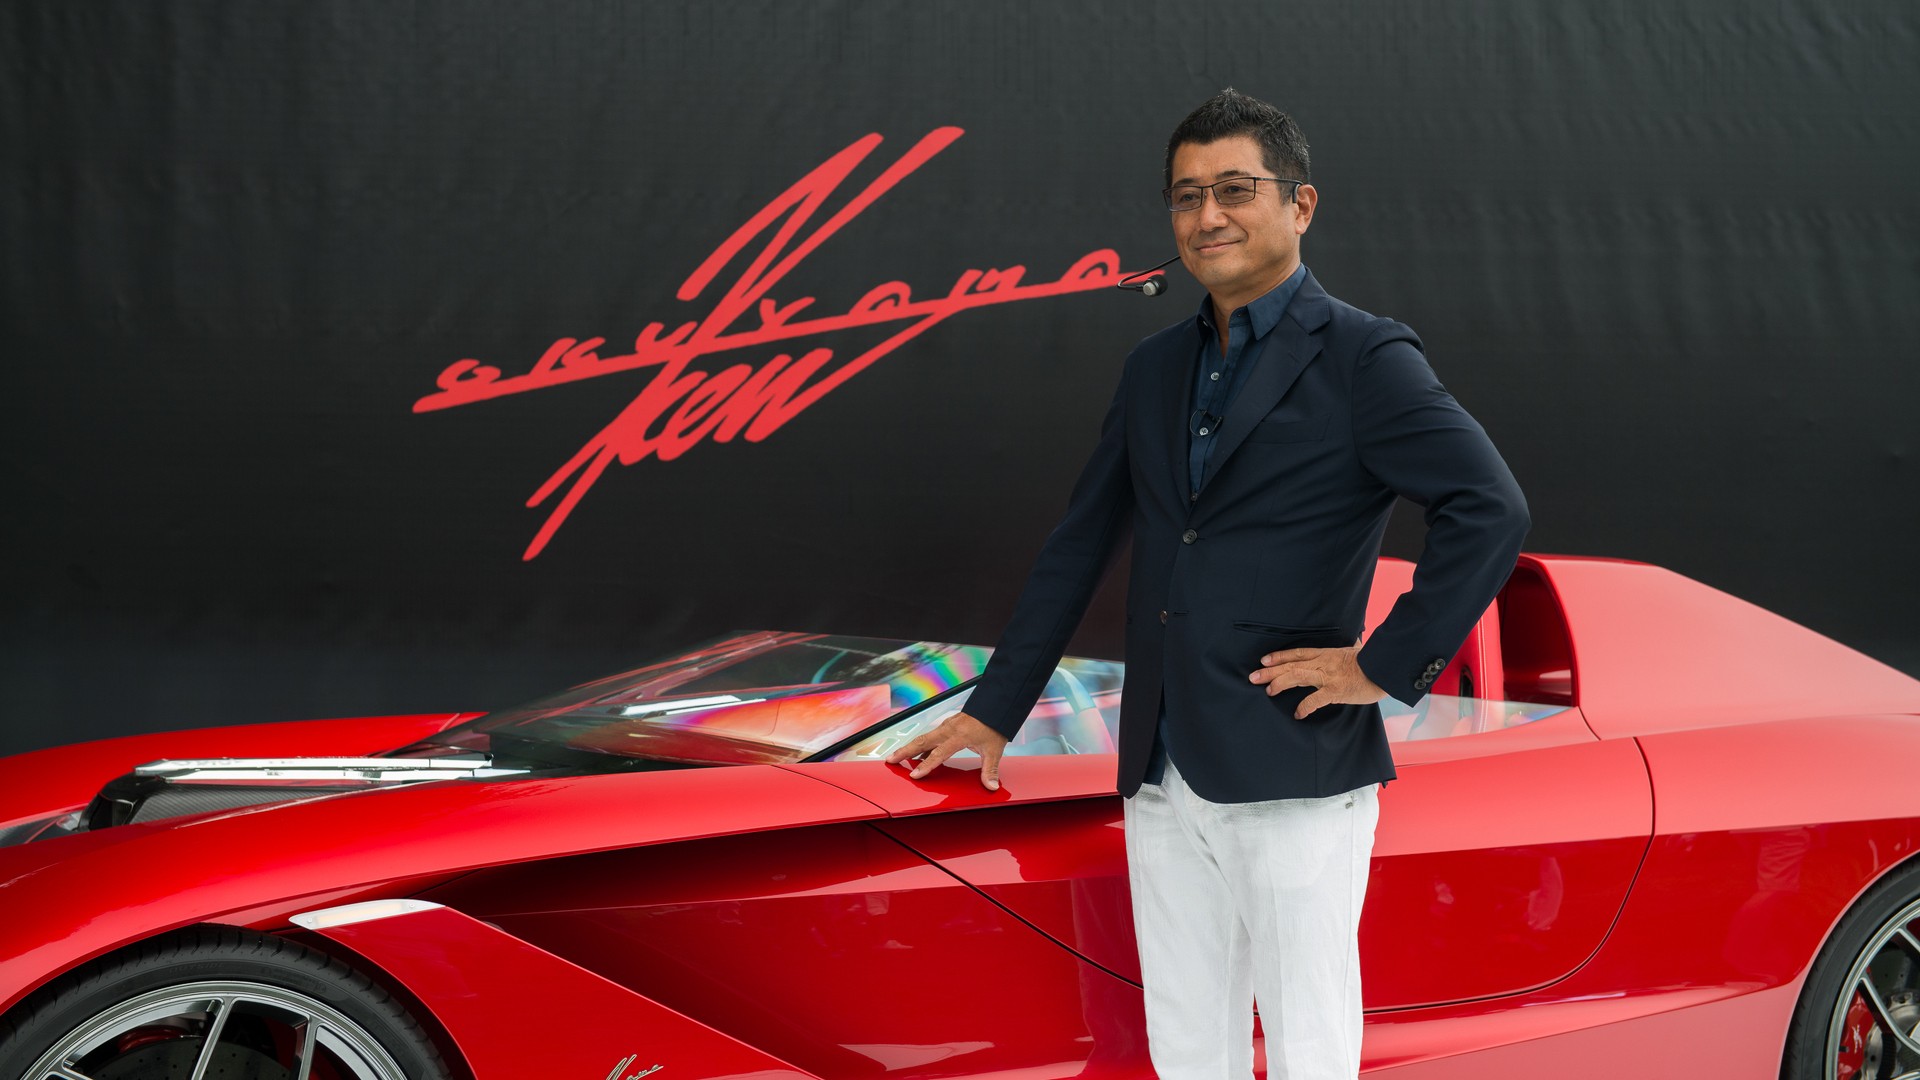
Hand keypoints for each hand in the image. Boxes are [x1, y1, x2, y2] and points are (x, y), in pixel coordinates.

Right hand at [885, 709, 1009, 790]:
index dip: (927, 766)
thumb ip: (990, 769)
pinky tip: (917, 754)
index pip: (939, 754)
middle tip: (891, 760)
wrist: (996, 706)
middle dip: (905, 751)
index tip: (915, 775)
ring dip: (909, 747)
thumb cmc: (994, 726)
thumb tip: (991, 785)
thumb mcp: (994, 750)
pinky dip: (920, 744)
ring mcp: (946, 726)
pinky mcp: (947, 725)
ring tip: (896, 757)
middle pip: (922, 741)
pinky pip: (930, 736)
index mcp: (958, 736)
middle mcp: (949, 729)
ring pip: (923, 737)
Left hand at [1249, 645, 1386, 718]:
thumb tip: (1356, 642)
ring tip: (1268, 691)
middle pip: (1290, 664)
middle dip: (1270, 670)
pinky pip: (1315, 699)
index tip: (1264, 660)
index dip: (1279, 656)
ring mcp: (1327, 676)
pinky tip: (1298, 713)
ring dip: (1280, 683)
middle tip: (1253, 677)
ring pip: (1297, 676)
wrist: (1383, 669)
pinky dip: (1305, 706)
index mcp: (1325, 654)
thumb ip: (1348, 650)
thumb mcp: (1355, 651)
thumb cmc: (1371, 661)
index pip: (1297, 653)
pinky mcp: (1335, 690)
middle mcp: (1322, 663)